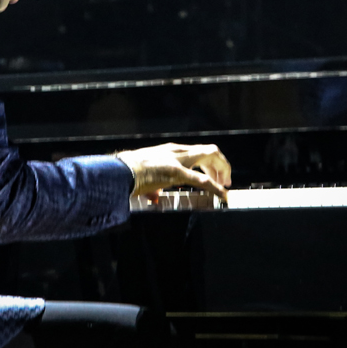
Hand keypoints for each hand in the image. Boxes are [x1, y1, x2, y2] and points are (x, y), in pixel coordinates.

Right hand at [115, 143, 231, 200]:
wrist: (121, 170)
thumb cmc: (129, 171)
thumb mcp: (147, 173)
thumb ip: (154, 184)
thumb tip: (155, 197)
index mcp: (171, 150)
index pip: (197, 151)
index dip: (210, 162)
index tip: (216, 175)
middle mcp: (177, 151)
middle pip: (208, 151)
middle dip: (220, 164)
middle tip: (225, 180)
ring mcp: (177, 160)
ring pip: (209, 156)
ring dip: (221, 170)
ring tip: (225, 185)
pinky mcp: (176, 172)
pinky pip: (202, 180)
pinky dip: (215, 187)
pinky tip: (222, 194)